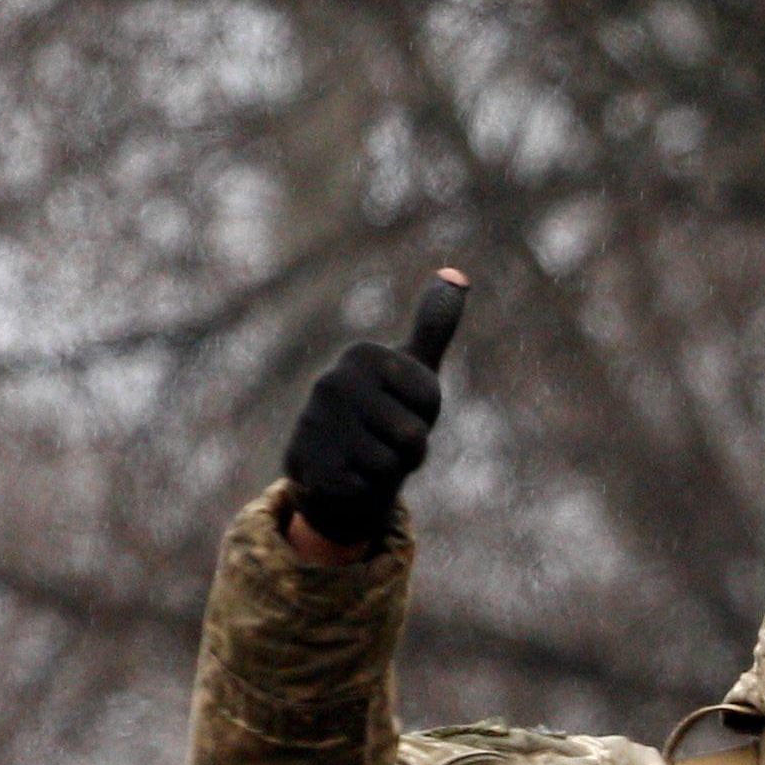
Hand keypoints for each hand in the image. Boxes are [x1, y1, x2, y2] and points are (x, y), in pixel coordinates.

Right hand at [282, 270, 466, 556]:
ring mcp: (315, 421)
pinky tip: (346, 476)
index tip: (400, 408)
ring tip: (365, 457)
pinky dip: (363, 490)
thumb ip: (434, 324)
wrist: (334, 465)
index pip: (430, 400)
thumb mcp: (414, 368)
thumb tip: (457, 274)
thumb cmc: (383, 411)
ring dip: (387, 471)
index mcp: (363, 354)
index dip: (424, 415)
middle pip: (413, 436)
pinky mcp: (306, 464)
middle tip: (383, 439)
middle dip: (408, 450)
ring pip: (389, 465)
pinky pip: (365, 488)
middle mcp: (332, 381)